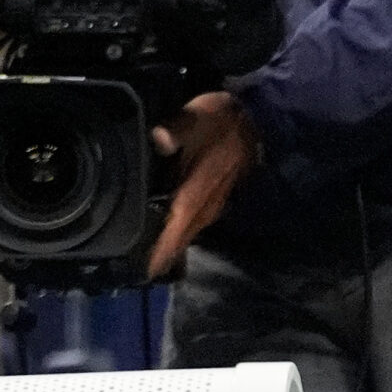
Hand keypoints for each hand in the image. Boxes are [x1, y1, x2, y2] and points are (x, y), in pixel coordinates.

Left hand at [147, 91, 260, 276]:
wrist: (255, 120)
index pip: (175, 231)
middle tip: (137, 268)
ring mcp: (211, 205)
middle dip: (161, 256)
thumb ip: (176, 130)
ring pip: (187, 233)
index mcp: (196, 193)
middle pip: (180, 240)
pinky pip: (192, 223)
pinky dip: (179, 232)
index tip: (145, 272)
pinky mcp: (214, 199)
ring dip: (171, 246)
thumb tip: (159, 138)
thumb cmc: (221, 121)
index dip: (160, 252)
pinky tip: (167, 230)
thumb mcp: (196, 118)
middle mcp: (204, 206)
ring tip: (149, 257)